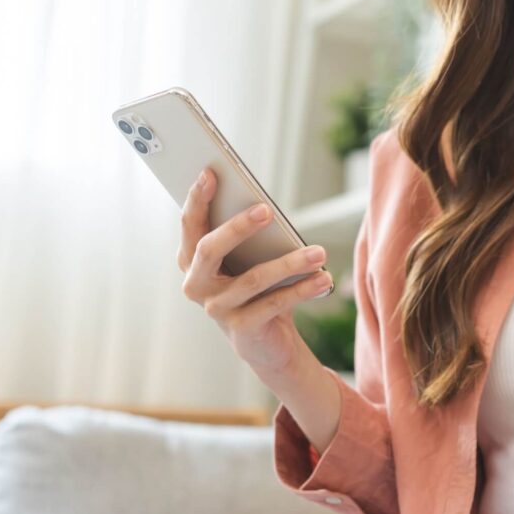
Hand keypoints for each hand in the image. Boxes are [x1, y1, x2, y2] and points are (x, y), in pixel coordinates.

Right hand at [177, 167, 331, 373]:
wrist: (264, 341)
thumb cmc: (255, 286)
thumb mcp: (248, 258)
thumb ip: (245, 234)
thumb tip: (260, 204)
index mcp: (192, 260)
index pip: (190, 225)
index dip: (196, 199)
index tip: (210, 173)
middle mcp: (196, 284)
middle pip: (210, 249)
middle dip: (237, 227)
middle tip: (266, 209)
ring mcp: (217, 309)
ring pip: (252, 279)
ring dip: (290, 263)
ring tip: (319, 252)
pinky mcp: (242, 329)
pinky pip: (273, 304)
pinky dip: (301, 290)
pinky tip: (323, 279)